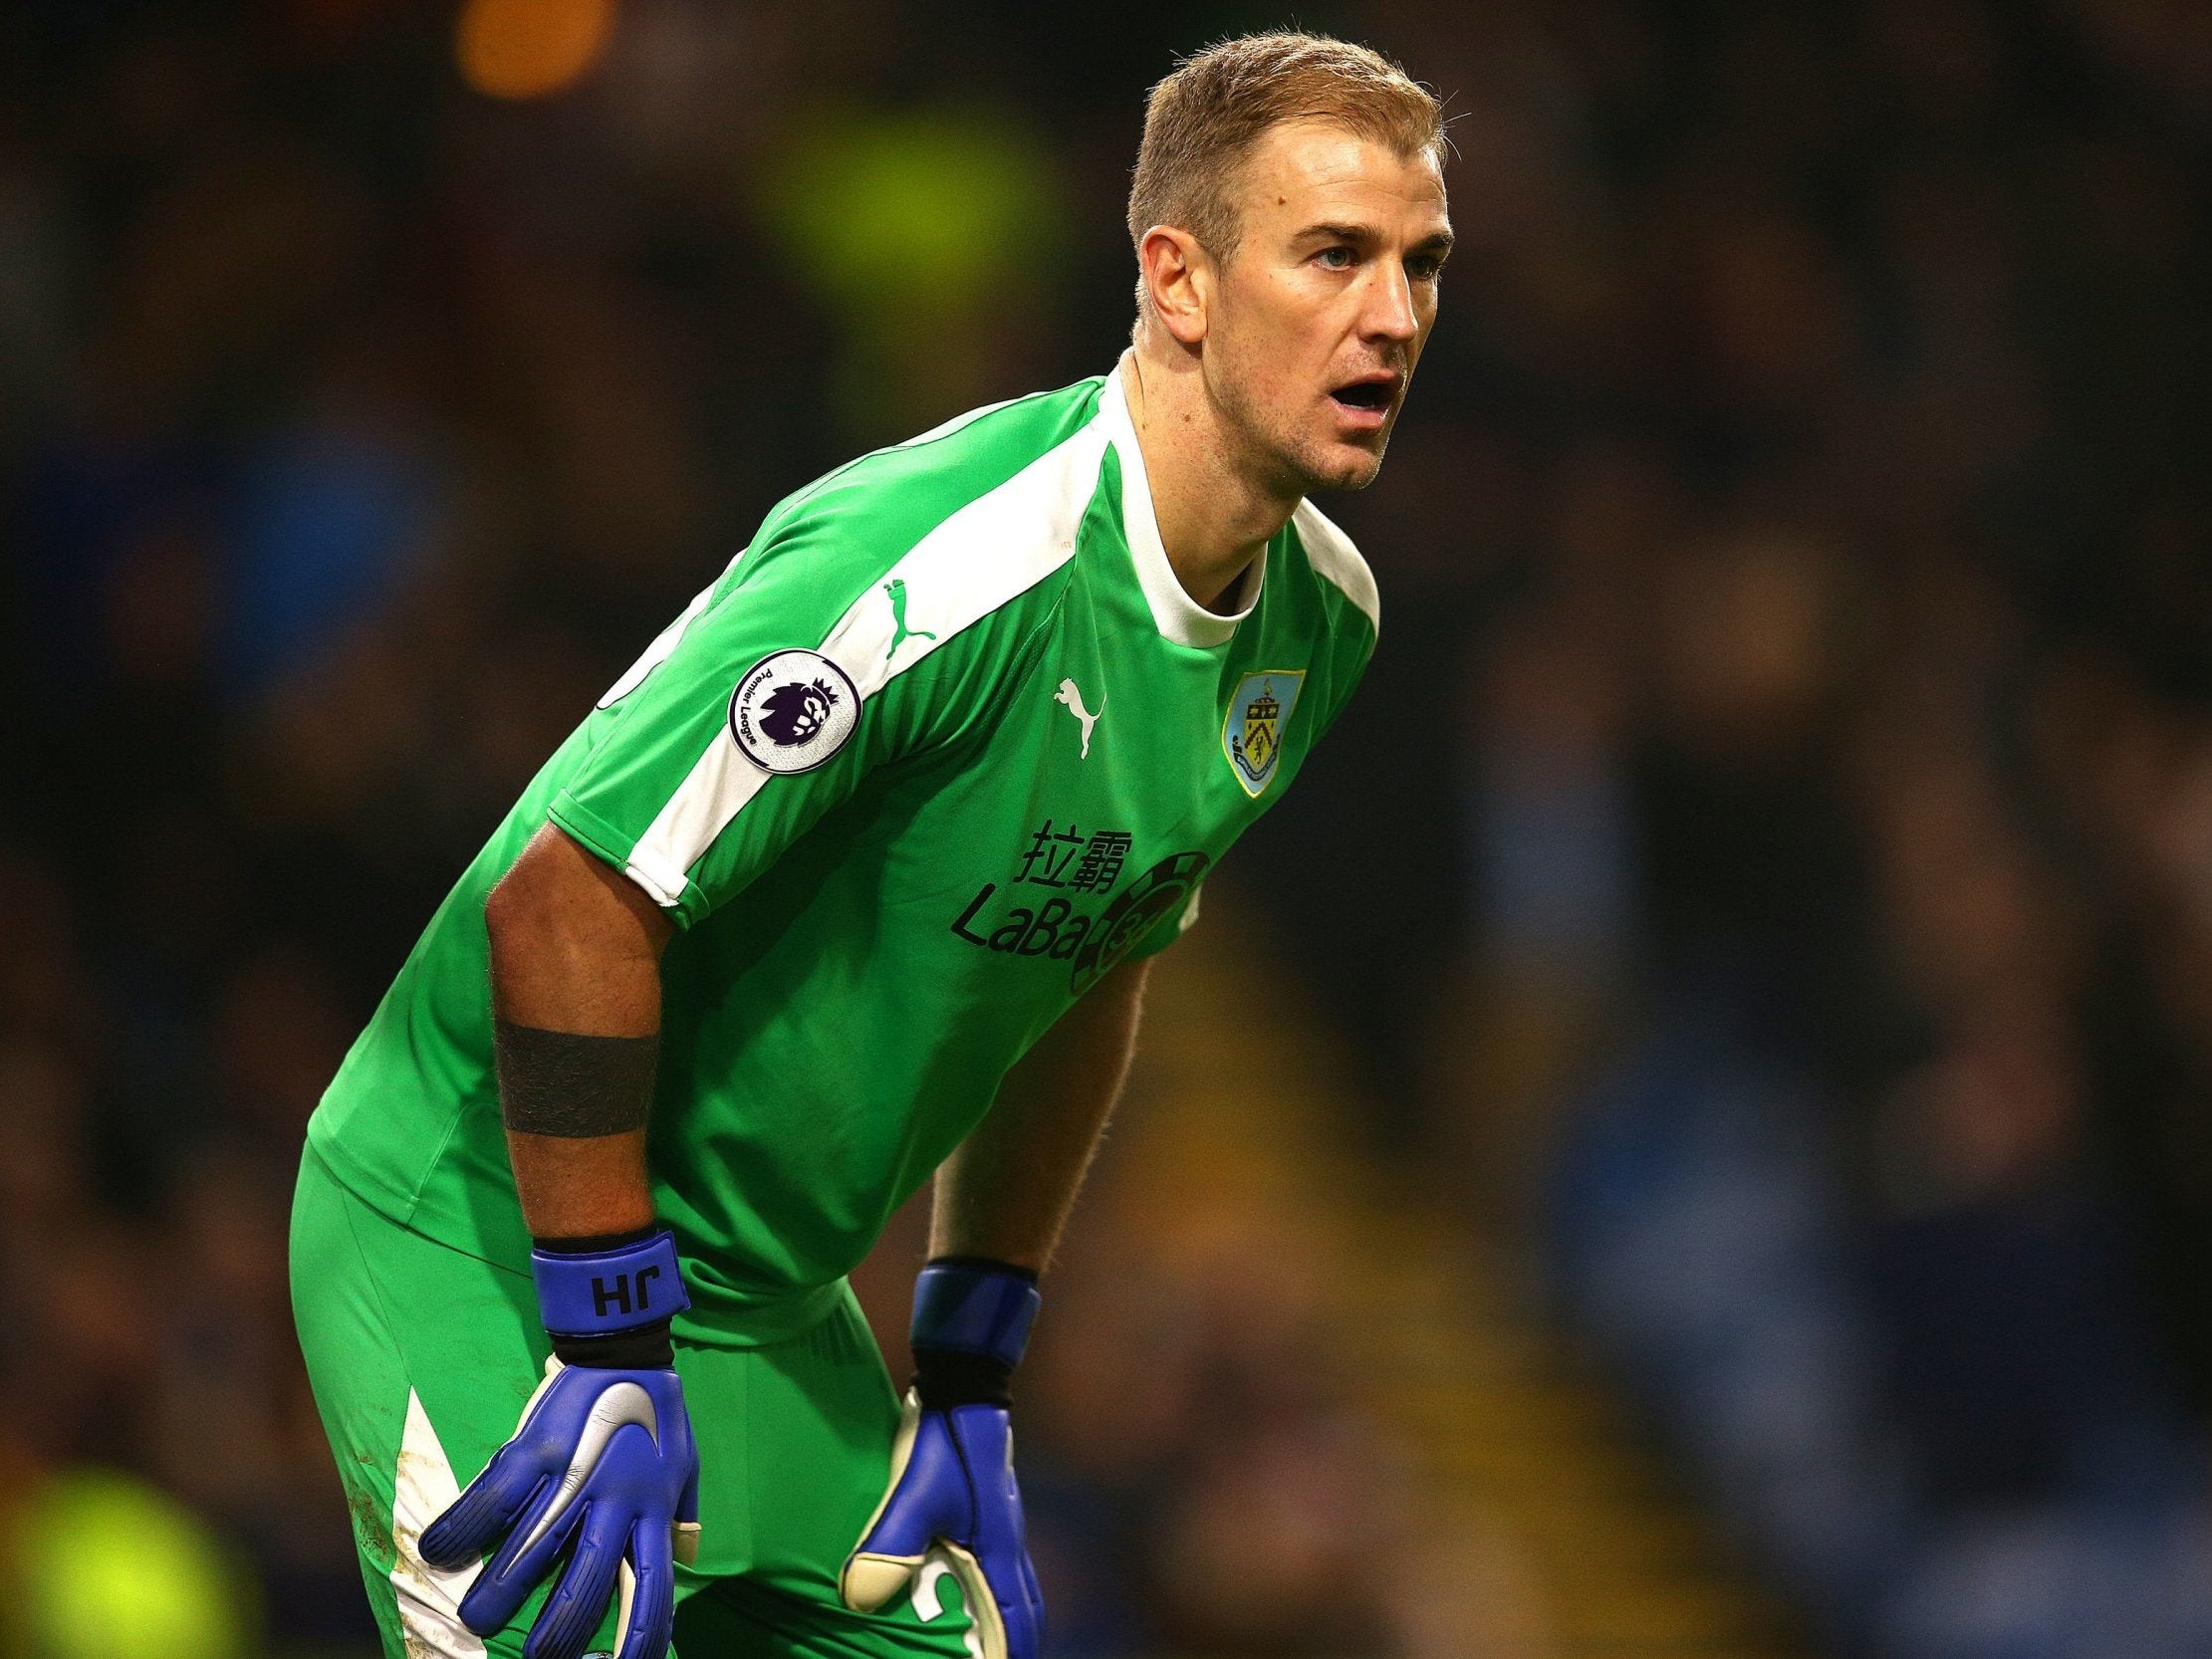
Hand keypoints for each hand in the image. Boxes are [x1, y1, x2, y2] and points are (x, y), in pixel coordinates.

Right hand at [420, 1357, 699, 1658]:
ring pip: (532, 1549)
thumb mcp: (684, 1467)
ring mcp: (573, 1474)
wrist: (625, 1348)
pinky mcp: (535, 1446)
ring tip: (476, 1618)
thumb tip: (682, 1556)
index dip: (639, 1637)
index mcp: (653, 1509)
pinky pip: (492, 1498)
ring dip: (499, 1591)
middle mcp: (615, 1500)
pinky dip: (462, 1526)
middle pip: (586, 1582)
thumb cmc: (657, 1414)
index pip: (653, 1588)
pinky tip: (437, 1551)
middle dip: (558, 1632)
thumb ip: (680, 1515)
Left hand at [841, 1258, 1043, 1658]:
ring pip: (1019, 1586)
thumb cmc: (943, 1439)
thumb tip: (859, 1600)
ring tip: (987, 1641)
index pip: (1015, 1618)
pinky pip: (1007, 1564)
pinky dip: (998, 1591)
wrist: (965, 1383)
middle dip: (1015, 1643)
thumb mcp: (915, 1492)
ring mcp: (1004, 1522)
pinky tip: (969, 1588)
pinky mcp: (992, 1507)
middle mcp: (1009, 1540)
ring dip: (1009, 1618)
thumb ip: (890, 1543)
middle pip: (1025, 1607)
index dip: (1010, 1652)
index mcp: (999, 1547)